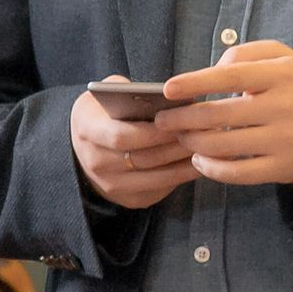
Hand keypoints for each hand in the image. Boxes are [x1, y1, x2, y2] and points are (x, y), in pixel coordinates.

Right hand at [70, 75, 196, 208]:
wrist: (84, 146)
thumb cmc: (105, 112)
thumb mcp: (109, 93)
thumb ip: (131, 91)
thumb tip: (167, 97)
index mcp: (88, 130)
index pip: (122, 136)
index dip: (154, 132)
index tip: (180, 121)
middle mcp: (95, 162)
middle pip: (143, 159)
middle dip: (176, 146)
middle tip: (204, 133)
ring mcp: (110, 185)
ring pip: (156, 178)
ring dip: (185, 164)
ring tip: (208, 147)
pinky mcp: (127, 199)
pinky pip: (159, 190)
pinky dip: (181, 177)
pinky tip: (199, 162)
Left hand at [156, 40, 292, 186]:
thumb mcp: (281, 58)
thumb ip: (245, 54)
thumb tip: (213, 70)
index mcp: (282, 75)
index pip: (231, 76)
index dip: (196, 82)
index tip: (168, 89)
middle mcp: (285, 107)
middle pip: (221, 114)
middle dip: (183, 119)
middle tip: (163, 121)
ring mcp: (285, 140)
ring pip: (224, 145)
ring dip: (193, 143)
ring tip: (180, 137)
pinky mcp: (284, 167)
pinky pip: (239, 173)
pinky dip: (212, 168)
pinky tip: (200, 160)